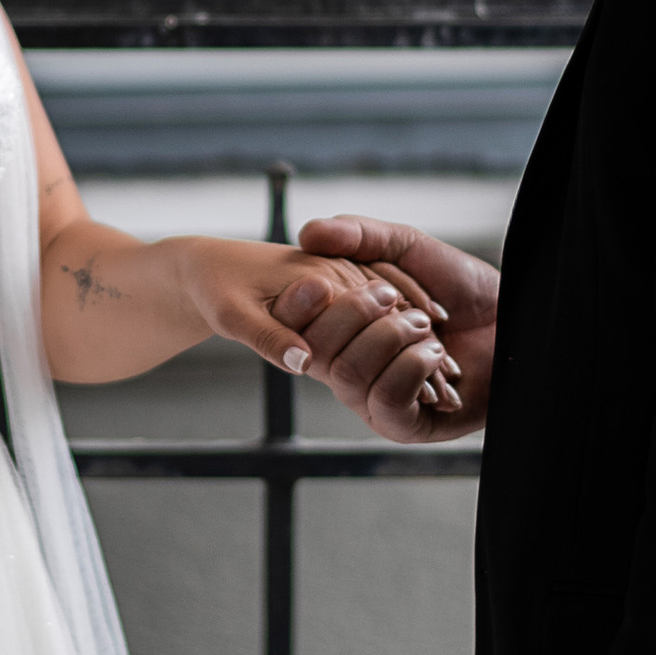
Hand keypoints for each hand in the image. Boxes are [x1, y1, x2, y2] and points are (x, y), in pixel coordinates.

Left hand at [174, 236, 427, 376]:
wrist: (204, 263)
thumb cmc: (215, 287)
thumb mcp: (233, 315)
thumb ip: (269, 337)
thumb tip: (304, 363)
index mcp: (315, 279)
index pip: (369, 319)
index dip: (395, 354)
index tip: (424, 390)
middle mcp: (334, 272)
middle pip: (388, 311)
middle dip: (419, 347)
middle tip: (451, 391)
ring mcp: (340, 270)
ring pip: (392, 300)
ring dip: (420, 335)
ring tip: (451, 376)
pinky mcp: (340, 274)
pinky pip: (382, 287)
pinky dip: (408, 309)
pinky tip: (429, 339)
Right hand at [272, 215, 498, 439]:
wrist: (514, 320)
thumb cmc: (465, 288)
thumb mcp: (407, 247)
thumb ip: (359, 234)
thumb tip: (307, 233)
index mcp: (342, 330)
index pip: (296, 326)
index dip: (300, 304)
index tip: (320, 282)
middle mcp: (350, 366)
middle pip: (315, 352)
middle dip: (354, 315)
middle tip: (393, 298)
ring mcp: (374, 399)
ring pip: (348, 375)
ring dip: (390, 339)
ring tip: (426, 325)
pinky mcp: (403, 425)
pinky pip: (385, 401)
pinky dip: (411, 367)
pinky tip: (437, 355)